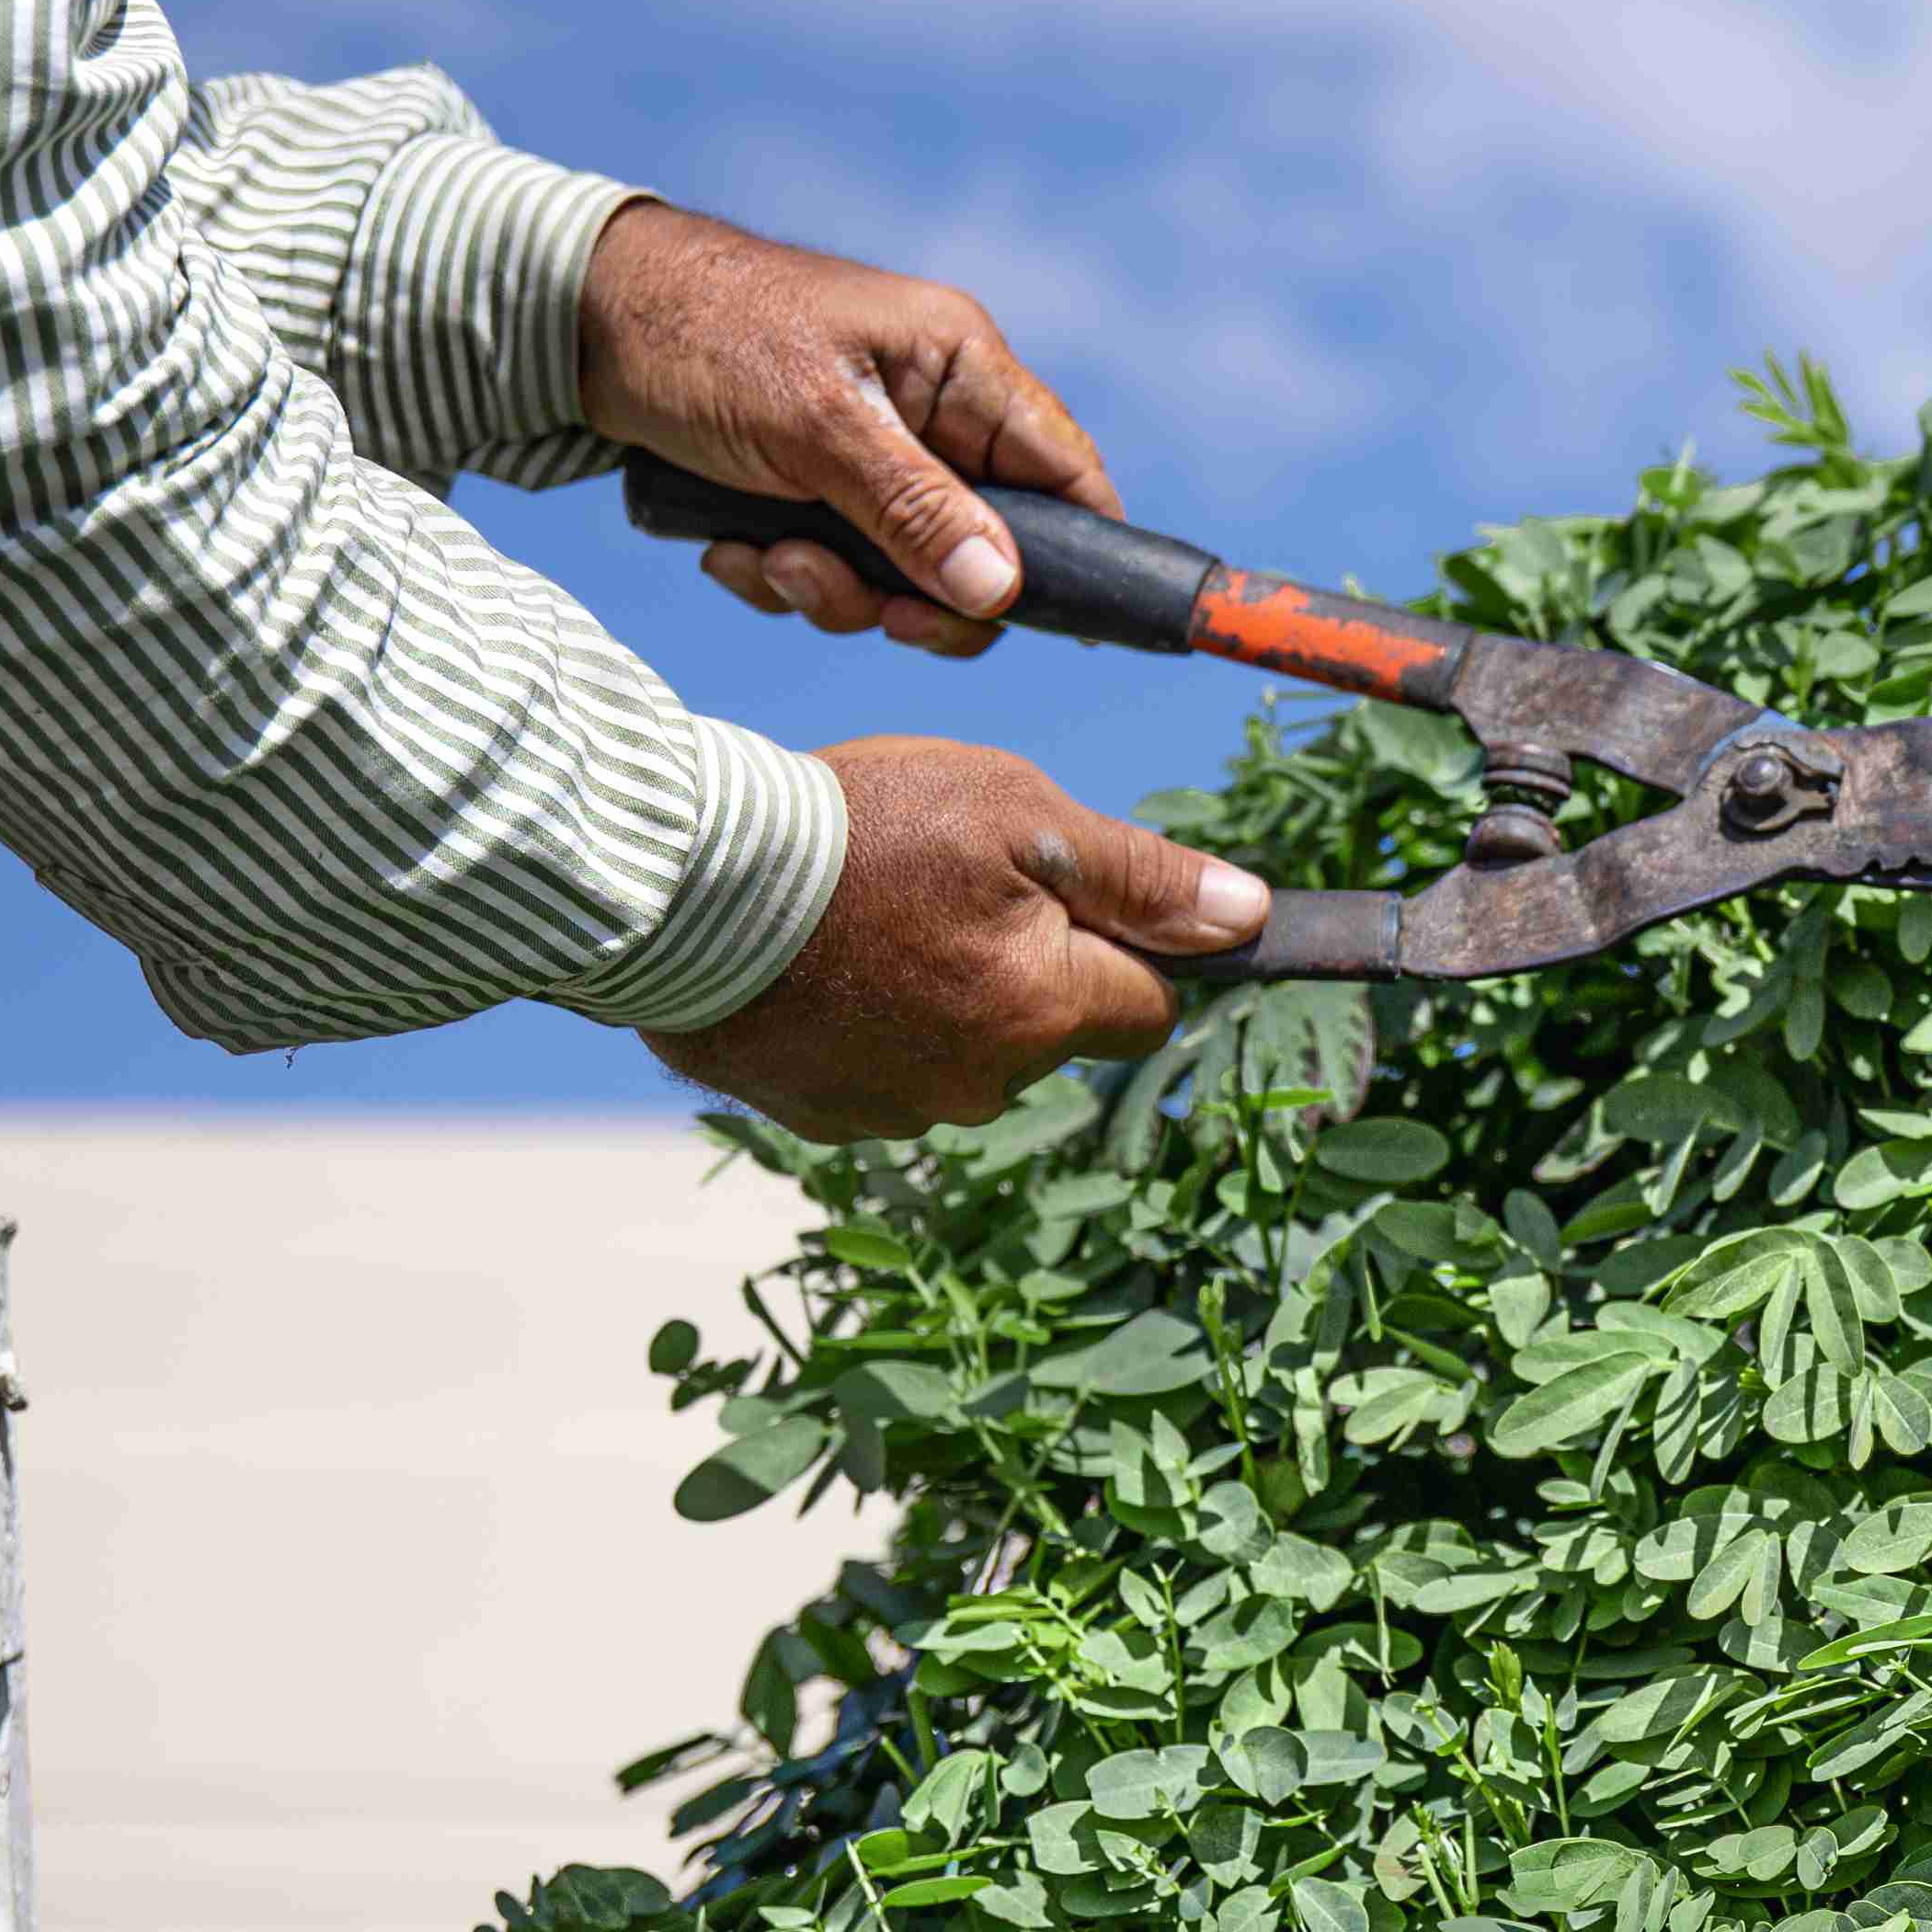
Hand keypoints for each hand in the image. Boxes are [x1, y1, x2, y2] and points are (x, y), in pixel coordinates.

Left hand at [576, 199, 1116, 658]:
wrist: (574, 324)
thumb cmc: (703, 337)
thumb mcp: (815, 427)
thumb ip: (914, 511)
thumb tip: (1003, 592)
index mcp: (960, 368)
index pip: (1066, 473)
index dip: (1079, 553)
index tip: (1043, 621)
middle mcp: (932, 414)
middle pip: (987, 549)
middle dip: (916, 593)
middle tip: (866, 610)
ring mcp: (873, 456)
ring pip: (903, 573)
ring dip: (833, 590)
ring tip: (762, 560)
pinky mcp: (813, 490)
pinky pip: (835, 568)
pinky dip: (783, 576)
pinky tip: (725, 548)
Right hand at [643, 738, 1270, 1140]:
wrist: (682, 886)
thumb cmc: (861, 831)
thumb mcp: (1018, 816)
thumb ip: (1139, 876)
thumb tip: (1249, 918)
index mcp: (1047, 1013)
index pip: (1146, 1007)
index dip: (1122, 945)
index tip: (1071, 897)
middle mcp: (982, 1085)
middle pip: (1052, 1033)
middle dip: (1028, 969)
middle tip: (949, 884)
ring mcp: (894, 1111)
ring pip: (965, 1054)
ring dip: (944, 996)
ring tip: (874, 915)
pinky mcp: (818, 1115)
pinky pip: (879, 1072)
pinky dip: (868, 1023)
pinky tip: (824, 961)